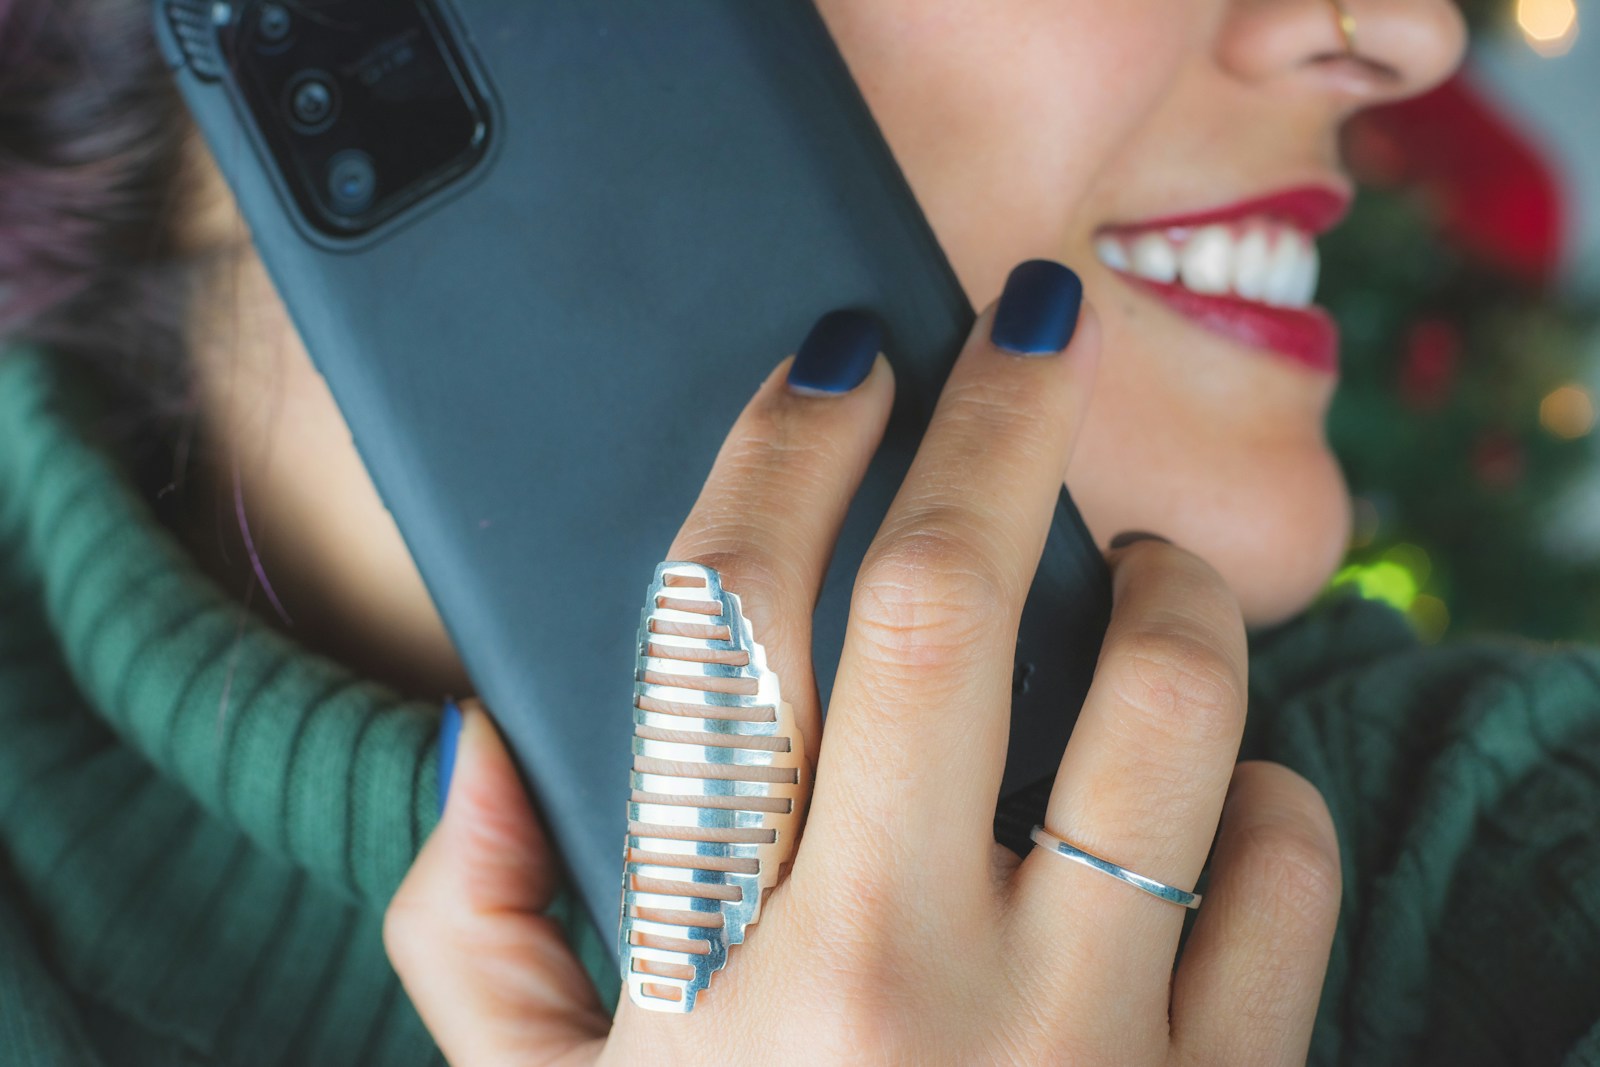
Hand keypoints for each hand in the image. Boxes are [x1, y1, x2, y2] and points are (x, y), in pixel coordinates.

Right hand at [385, 264, 1341, 1064]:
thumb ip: (471, 939)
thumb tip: (481, 751)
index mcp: (713, 966)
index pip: (729, 629)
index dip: (777, 455)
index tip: (834, 358)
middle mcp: (900, 982)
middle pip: (948, 608)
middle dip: (994, 425)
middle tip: (1026, 332)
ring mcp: (1080, 1048)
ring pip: (1166, 718)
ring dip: (1174, 602)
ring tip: (1152, 575)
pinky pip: (1284, 880)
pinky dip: (1270, 798)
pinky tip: (1218, 799)